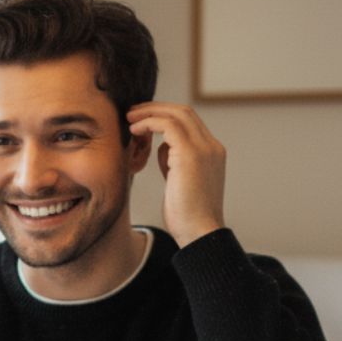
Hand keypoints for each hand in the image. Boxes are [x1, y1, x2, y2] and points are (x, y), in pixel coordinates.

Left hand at [127, 102, 225, 247]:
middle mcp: (212, 146)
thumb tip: (161, 145)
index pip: (189, 121)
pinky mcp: (191, 154)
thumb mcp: (178, 179)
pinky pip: (168, 125)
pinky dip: (149, 122)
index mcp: (212, 152)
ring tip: (129, 118)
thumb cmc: (186, 213)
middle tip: (131, 113)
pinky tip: (134, 130)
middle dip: (155, 108)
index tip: (141, 119)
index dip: (163, 115)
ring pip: (177, 113)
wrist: (198, 232)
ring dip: (149, 112)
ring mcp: (204, 149)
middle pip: (184, 111)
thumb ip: (173, 160)